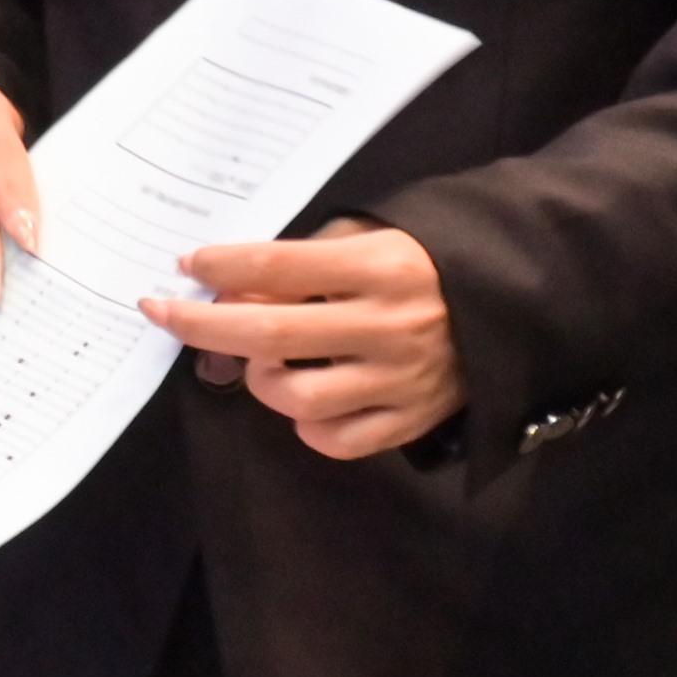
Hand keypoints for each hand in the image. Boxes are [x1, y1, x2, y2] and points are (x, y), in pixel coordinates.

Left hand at [143, 224, 459, 460]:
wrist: (512, 304)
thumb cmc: (425, 264)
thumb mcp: (374, 238)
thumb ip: (308, 261)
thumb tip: (234, 287)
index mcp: (381, 267)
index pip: (280, 266)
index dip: (223, 265)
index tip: (186, 265)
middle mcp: (388, 326)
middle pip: (270, 334)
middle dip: (202, 323)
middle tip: (164, 311)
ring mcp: (401, 380)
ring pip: (297, 397)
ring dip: (261, 377)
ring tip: (265, 357)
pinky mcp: (411, 420)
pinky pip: (336, 439)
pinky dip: (307, 424)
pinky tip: (305, 398)